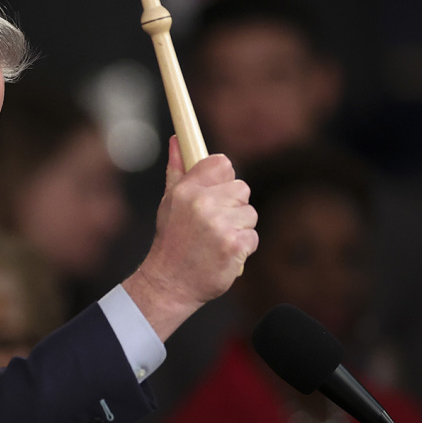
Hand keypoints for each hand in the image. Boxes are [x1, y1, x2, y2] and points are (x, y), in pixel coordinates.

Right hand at [123, 136, 257, 341]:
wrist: (169, 283)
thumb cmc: (171, 240)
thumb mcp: (169, 202)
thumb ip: (177, 170)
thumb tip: (178, 139)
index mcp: (187, 191)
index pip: (221, 163)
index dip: (224, 176)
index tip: (218, 189)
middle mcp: (203, 204)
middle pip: (241, 188)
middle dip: (233, 205)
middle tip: (214, 223)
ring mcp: (220, 226)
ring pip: (250, 214)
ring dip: (239, 227)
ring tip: (217, 240)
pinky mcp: (234, 246)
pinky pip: (252, 237)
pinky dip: (242, 246)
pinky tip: (223, 253)